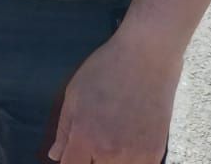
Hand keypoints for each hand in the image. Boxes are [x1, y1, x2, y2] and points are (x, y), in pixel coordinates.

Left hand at [48, 35, 179, 161]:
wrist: (147, 56)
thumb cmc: (106, 68)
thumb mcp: (75, 94)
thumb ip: (64, 129)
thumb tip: (56, 155)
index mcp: (85, 137)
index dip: (70, 160)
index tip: (75, 153)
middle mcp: (109, 152)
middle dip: (91, 158)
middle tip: (96, 139)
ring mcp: (134, 155)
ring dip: (111, 160)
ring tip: (115, 137)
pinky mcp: (155, 153)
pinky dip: (131, 159)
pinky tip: (130, 142)